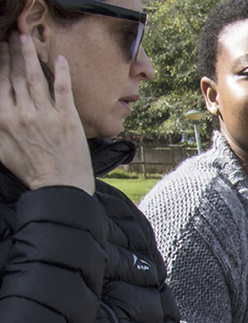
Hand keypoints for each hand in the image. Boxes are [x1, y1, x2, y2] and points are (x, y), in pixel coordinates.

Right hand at [0, 33, 92, 193]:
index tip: (1, 47)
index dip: (1, 61)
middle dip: (12, 52)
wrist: (60, 189)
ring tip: (26, 38)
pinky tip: (59, 57)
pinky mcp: (67, 118)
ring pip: (34, 76)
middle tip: (14, 35)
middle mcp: (21, 113)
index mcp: (3, 119)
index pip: (0, 81)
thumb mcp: (1, 149)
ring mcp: (45, 115)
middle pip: (15, 75)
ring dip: (29, 54)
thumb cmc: (32, 172)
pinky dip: (61, 71)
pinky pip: (62, 88)